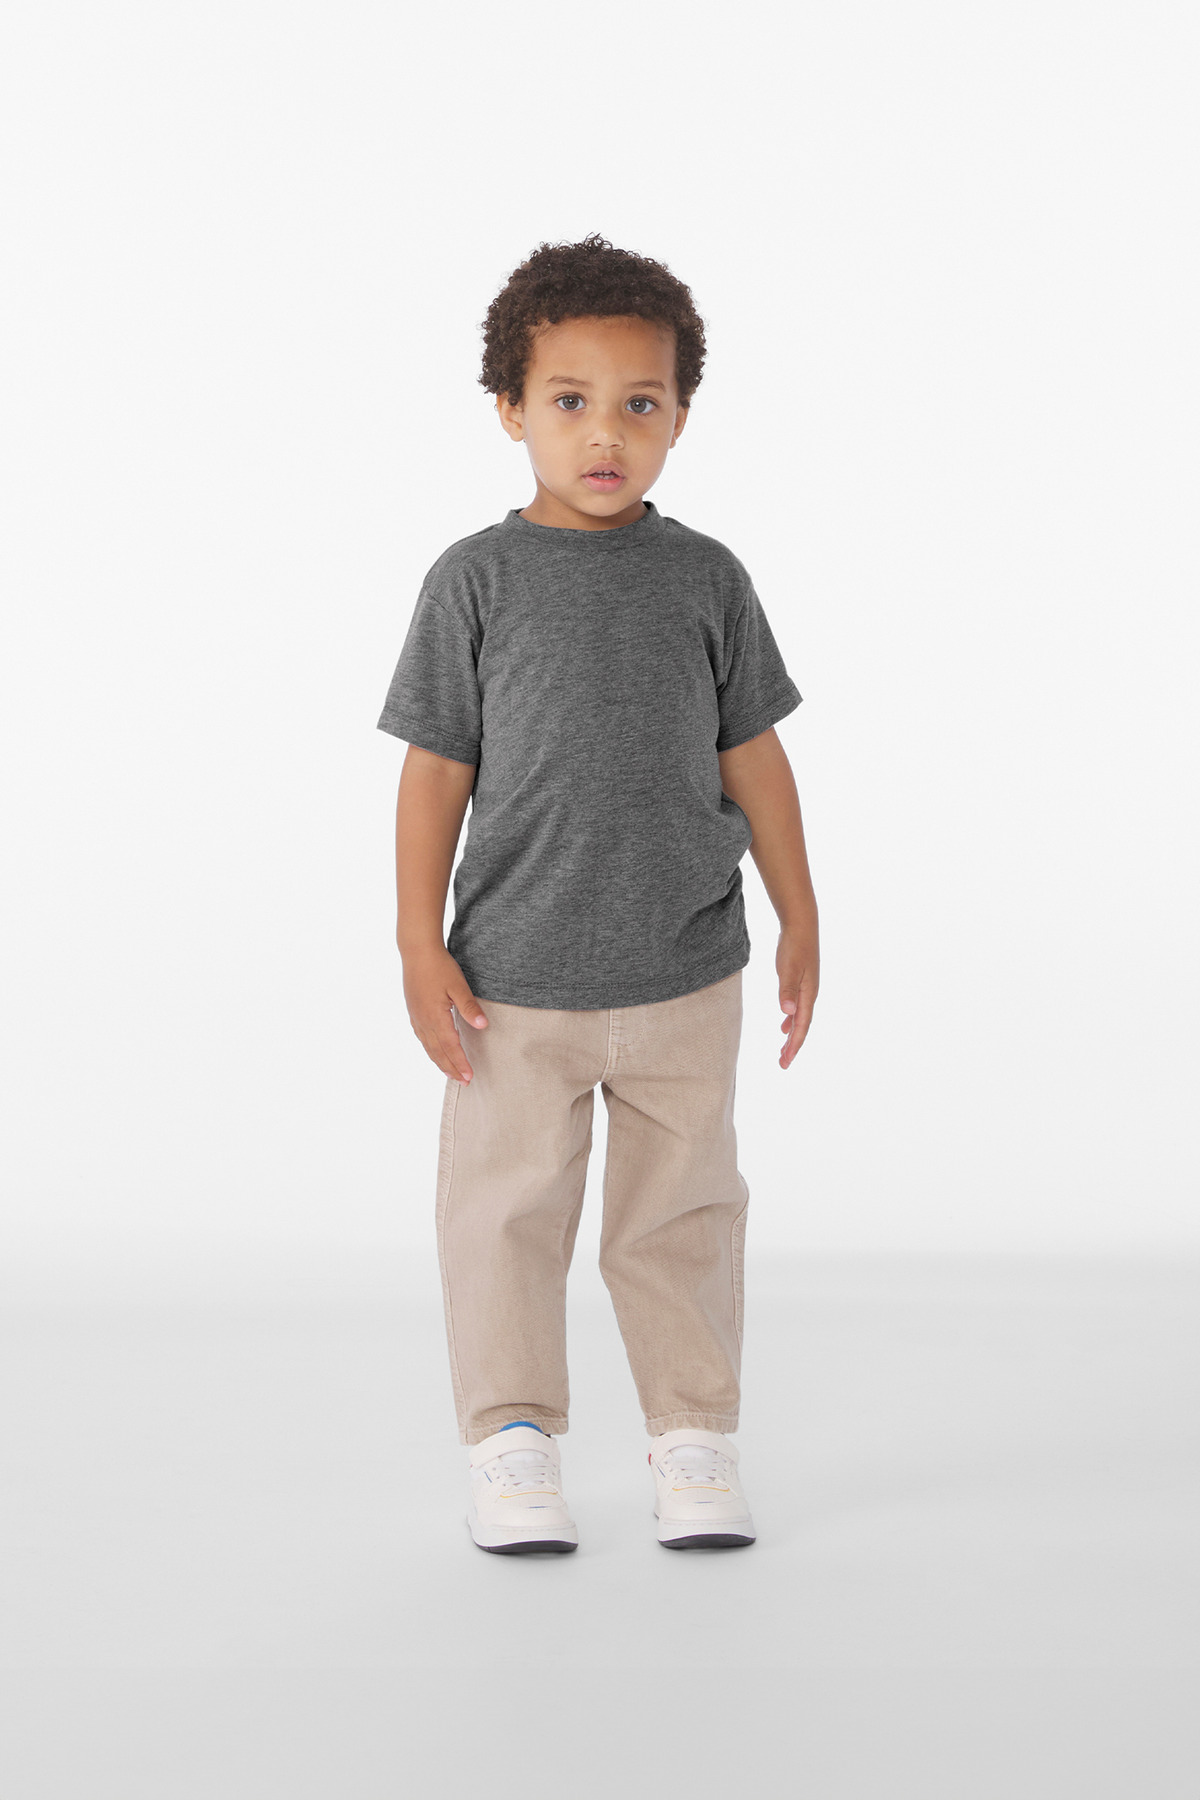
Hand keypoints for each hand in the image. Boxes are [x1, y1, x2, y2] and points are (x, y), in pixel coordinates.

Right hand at [402, 944, 487, 1083]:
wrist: (417, 952)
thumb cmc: (439, 966)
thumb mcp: (458, 986)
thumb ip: (469, 1008)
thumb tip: (483, 1026)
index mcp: (435, 1017)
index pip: (450, 1047)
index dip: (460, 1063)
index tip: (469, 1076)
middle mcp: (423, 1021)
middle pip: (438, 1052)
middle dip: (451, 1068)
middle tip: (463, 1081)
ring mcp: (416, 1017)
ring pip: (428, 1047)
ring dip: (440, 1062)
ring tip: (450, 1072)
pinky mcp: (414, 1011)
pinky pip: (422, 1037)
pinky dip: (430, 1049)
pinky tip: (434, 1051)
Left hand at [777, 924, 818, 1068]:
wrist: (801, 925)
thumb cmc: (794, 946)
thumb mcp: (788, 968)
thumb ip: (786, 990)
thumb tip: (787, 1014)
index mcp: (808, 994)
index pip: (801, 1027)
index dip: (794, 1045)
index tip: (785, 1061)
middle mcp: (809, 995)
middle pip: (802, 1027)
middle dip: (793, 1046)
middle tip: (783, 1064)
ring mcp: (806, 989)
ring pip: (799, 1019)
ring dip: (792, 1035)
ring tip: (783, 1051)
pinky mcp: (800, 982)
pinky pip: (797, 1008)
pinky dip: (791, 1021)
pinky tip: (784, 1026)